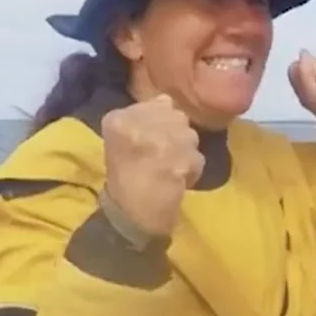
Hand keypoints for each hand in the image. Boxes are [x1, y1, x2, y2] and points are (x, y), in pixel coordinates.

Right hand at [99, 94, 204, 237]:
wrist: (131, 214)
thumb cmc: (124, 177)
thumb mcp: (119, 138)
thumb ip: (141, 116)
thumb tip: (167, 103)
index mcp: (118, 117)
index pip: (161, 102)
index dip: (163, 120)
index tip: (154, 138)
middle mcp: (141, 122)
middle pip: (178, 117)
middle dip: (175, 133)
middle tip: (163, 153)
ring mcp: (164, 140)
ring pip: (190, 136)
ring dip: (185, 151)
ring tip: (169, 167)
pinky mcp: (182, 160)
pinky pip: (197, 158)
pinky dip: (192, 170)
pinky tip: (176, 180)